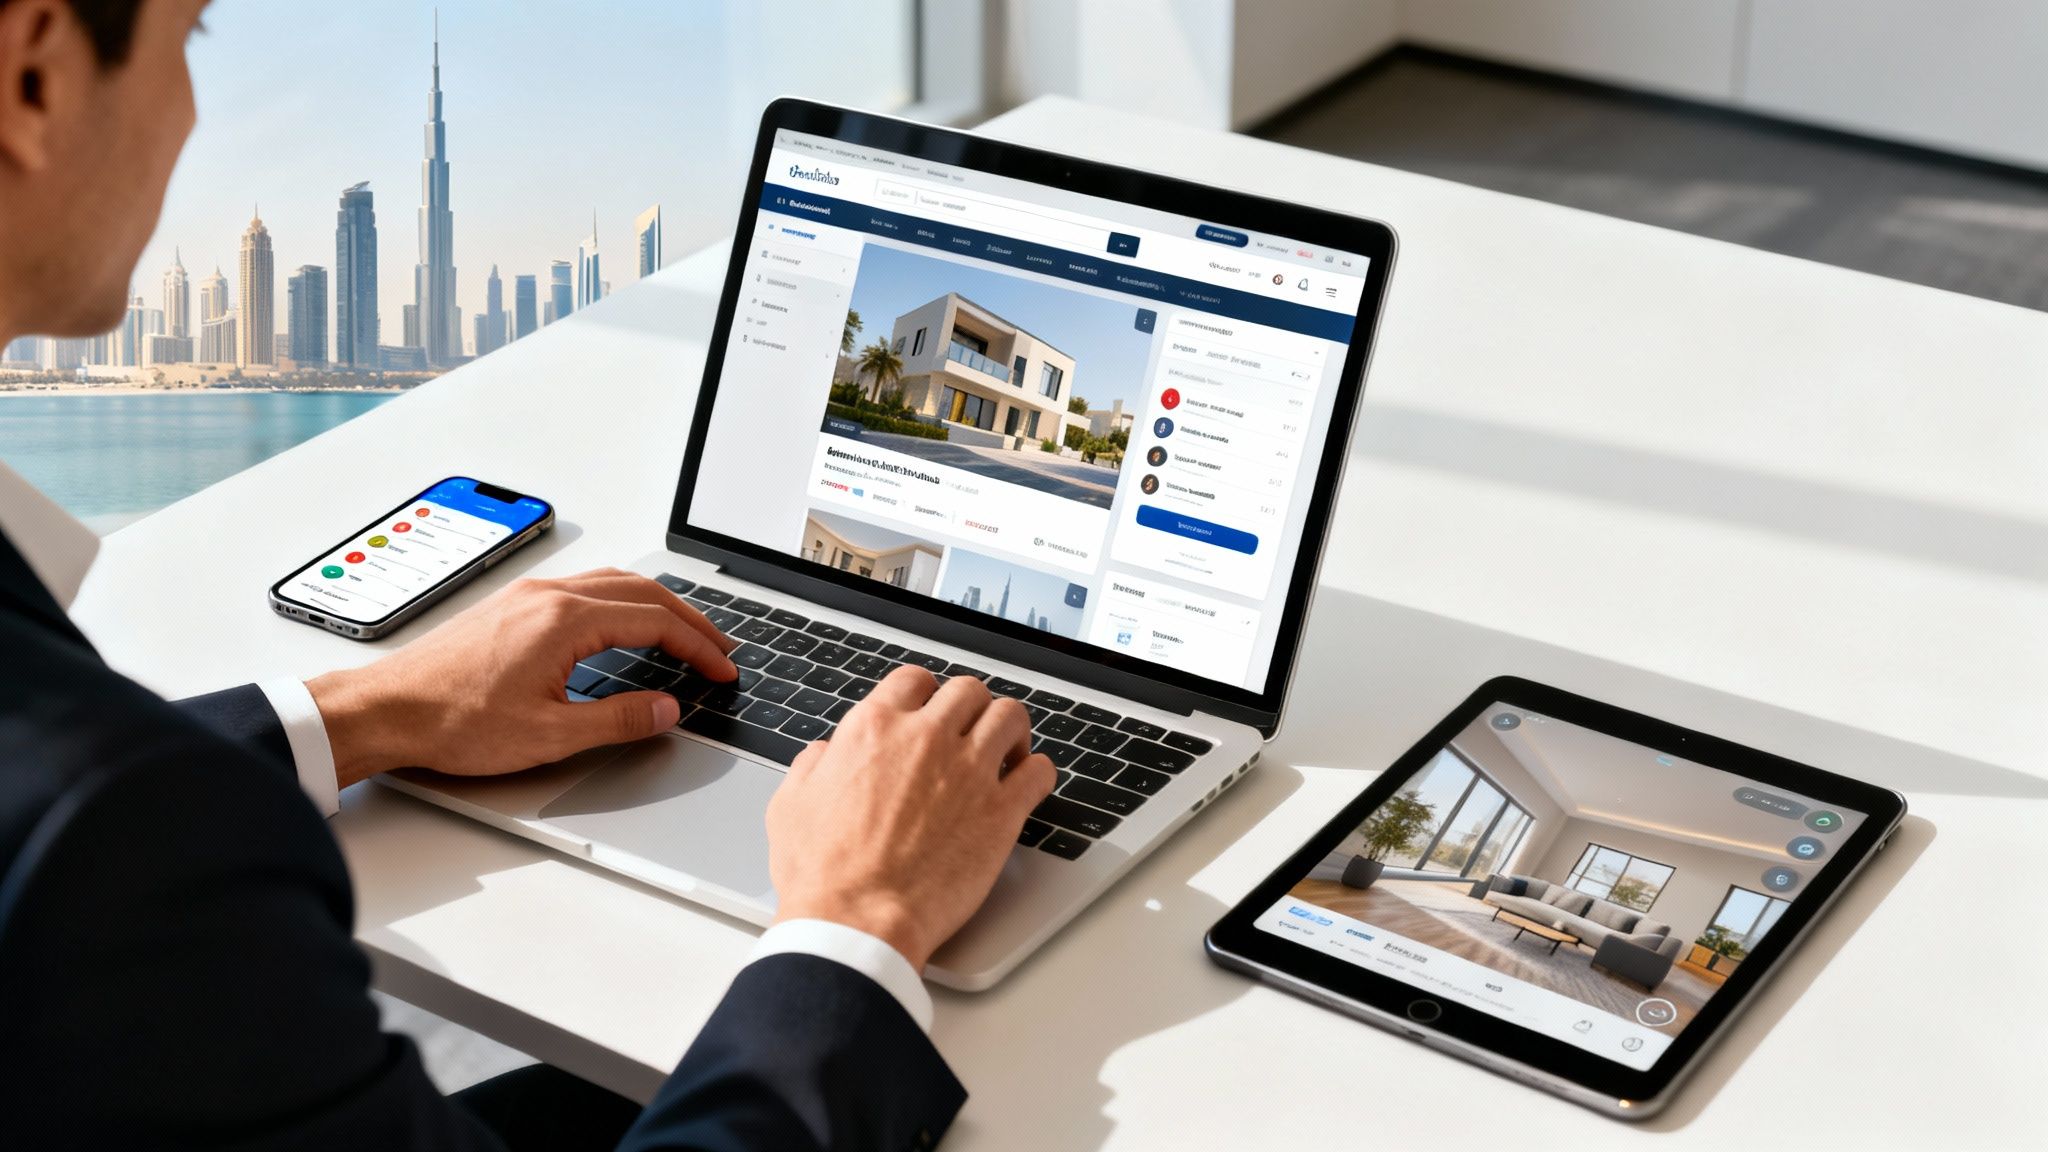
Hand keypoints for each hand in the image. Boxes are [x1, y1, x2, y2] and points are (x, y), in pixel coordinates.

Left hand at [307, 569, 735, 787]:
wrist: (385, 710)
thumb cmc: (451, 720)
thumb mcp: (549, 734)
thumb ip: (618, 720)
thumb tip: (665, 709)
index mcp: (565, 620)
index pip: (655, 622)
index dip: (698, 647)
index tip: (721, 669)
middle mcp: (548, 595)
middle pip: (641, 591)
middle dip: (688, 619)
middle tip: (718, 647)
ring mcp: (527, 595)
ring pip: (612, 583)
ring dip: (655, 605)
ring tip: (681, 632)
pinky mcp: (511, 605)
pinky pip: (583, 588)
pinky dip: (621, 602)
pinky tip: (622, 625)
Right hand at [765, 666, 1056, 970]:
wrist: (857, 921)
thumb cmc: (823, 874)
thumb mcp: (792, 805)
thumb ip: (814, 767)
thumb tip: (826, 754)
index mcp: (875, 729)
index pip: (914, 680)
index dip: (925, 694)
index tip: (931, 711)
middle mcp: (926, 739)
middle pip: (968, 691)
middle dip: (970, 708)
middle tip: (971, 732)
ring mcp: (969, 771)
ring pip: (1010, 716)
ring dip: (1010, 730)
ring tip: (1007, 751)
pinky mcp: (1002, 811)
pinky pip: (1039, 770)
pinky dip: (1037, 772)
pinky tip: (1027, 784)